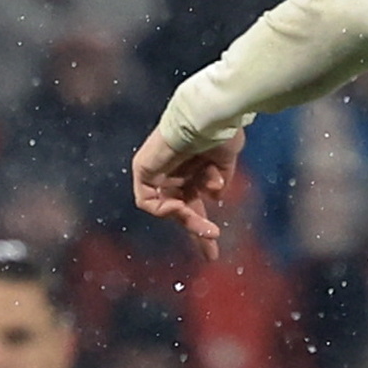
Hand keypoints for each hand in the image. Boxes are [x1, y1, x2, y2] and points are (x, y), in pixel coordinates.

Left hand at [131, 128, 237, 260]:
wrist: (210, 116)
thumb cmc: (221, 132)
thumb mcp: (224, 162)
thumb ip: (217, 181)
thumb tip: (214, 199)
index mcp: (193, 169)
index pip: (194, 201)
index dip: (202, 224)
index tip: (214, 243)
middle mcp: (174, 171)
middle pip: (181, 209)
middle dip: (196, 230)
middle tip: (211, 251)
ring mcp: (158, 170)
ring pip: (170, 208)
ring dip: (189, 221)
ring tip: (209, 230)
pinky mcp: (143, 169)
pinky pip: (148, 201)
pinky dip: (166, 209)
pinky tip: (182, 208)